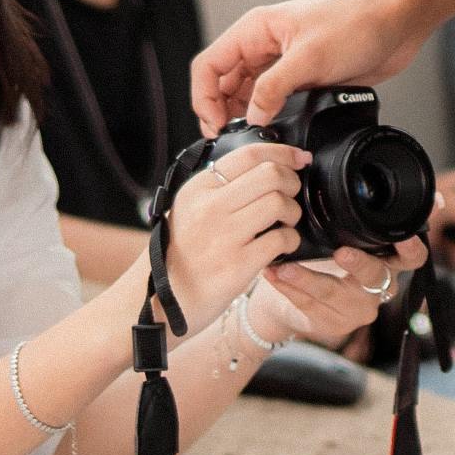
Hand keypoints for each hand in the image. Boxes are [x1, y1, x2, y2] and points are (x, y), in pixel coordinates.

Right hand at [156, 142, 309, 336]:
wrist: (155, 302)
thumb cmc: (178, 255)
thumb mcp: (188, 209)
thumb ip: (219, 188)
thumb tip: (264, 165)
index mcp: (198, 188)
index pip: (249, 154)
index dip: (283, 152)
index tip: (299, 158)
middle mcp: (209, 207)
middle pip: (270, 174)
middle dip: (292, 181)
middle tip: (292, 194)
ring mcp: (223, 236)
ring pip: (279, 203)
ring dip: (293, 212)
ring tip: (286, 222)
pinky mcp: (237, 266)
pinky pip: (281, 239)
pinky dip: (291, 240)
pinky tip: (283, 245)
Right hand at [191, 0, 424, 132]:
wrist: (396, 21)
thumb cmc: (356, 23)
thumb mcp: (309, 58)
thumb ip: (274, 89)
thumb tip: (251, 119)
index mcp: (256, 30)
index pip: (208, 66)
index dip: (204, 99)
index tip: (216, 127)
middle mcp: (264, 46)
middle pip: (224, 84)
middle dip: (222, 114)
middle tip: (233, 143)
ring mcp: (284, 63)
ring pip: (247, 96)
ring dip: (246, 117)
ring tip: (254, 141)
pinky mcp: (303, 78)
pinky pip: (274, 102)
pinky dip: (269, 118)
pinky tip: (277, 134)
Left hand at [246, 236, 428, 349]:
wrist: (296, 297)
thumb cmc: (328, 258)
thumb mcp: (355, 236)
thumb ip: (384, 218)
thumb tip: (437, 199)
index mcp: (389, 263)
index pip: (413, 259)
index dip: (411, 250)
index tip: (405, 238)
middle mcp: (378, 289)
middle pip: (375, 275)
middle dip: (358, 263)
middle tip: (340, 253)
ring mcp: (355, 310)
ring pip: (334, 293)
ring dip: (308, 277)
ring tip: (285, 265)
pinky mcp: (332, 326)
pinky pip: (309, 305)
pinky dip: (289, 287)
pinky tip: (274, 273)